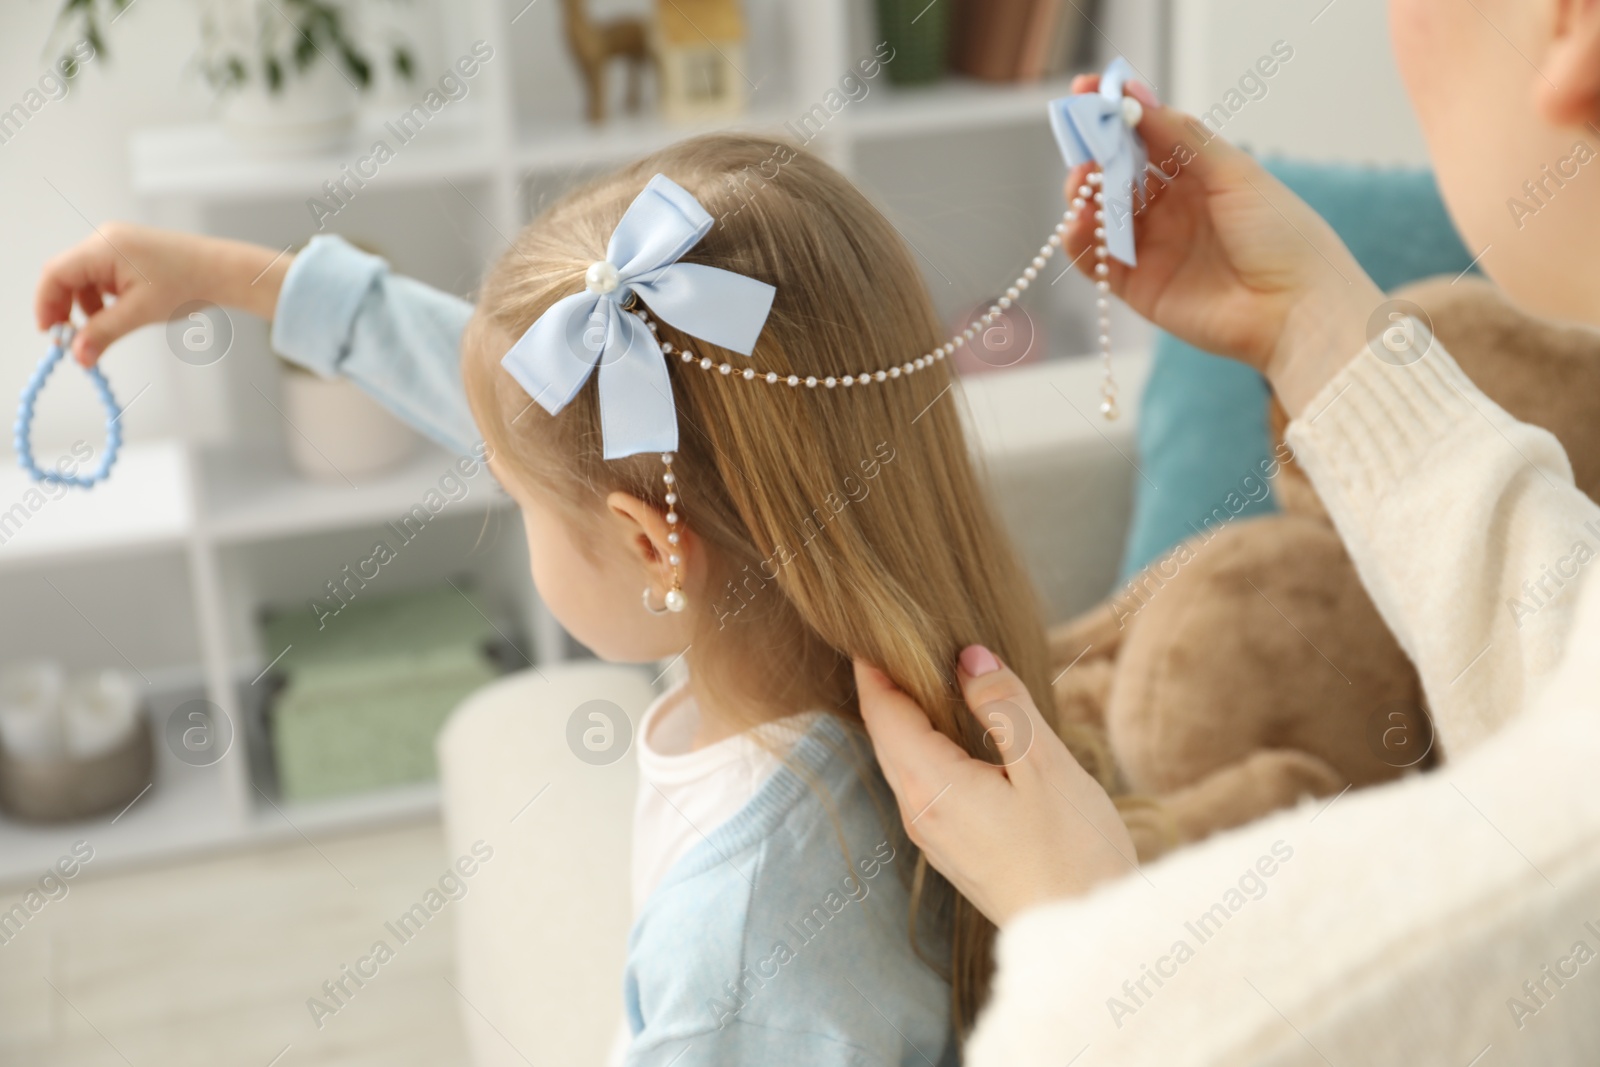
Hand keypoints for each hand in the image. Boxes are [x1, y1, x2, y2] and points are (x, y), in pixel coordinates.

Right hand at [35, 223, 292, 365]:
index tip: (50, 334)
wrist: (224, 272)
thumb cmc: (188, 285)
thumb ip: (104, 333)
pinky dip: (102, 299)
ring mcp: (116, 244)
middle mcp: (104, 239)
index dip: (46, 304)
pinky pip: (102, 277)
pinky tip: (119, 313)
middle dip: (65, 309)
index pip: (55, 273)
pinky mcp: (128, 253)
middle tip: (72, 341)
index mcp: (103, 247)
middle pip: (66, 275)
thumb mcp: (140, 313)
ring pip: (83, 279)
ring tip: (104, 330)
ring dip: (86, 307)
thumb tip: (78, 356)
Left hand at [854, 646, 1138, 925]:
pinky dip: (927, 748)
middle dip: (886, 687)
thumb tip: (967, 657)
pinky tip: (955, 734)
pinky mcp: (954, 850)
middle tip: (896, 640)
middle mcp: (919, 811)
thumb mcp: (1044, 765)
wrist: (1085, 934)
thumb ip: (1002, 706)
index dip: (872, 668)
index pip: (882, 711)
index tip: (870, 628)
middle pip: (886, 735)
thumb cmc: (1072, 851)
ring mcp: (934, 836)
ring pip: (904, 761)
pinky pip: (924, 785)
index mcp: (931, 783)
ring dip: (907, 719)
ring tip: (925, 676)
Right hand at [1064, 76, 1386, 415]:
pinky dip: (1079, 240)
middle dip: (1094, 152)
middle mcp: (1170, 208)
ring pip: (1100, 214)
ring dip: (1083, 194)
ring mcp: (1151, 247)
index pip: (1145, 137)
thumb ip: (1181, 137)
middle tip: (1080, 138)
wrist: (1295, 308)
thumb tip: (1135, 98)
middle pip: (1116, 173)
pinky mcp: (1137, 286)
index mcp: (1197, 175)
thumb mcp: (1234, 173)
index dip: (1116, 115)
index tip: (1089, 92)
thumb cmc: (1280, 235)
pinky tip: (1079, 223)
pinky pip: (1096, 261)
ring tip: (1082, 183)